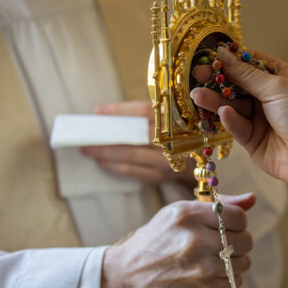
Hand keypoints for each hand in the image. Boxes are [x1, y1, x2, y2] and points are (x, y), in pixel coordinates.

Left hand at [81, 101, 195, 185]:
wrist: (202, 163)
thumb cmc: (179, 133)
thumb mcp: (169, 117)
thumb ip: (142, 114)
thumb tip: (104, 114)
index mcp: (178, 118)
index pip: (145, 112)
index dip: (120, 111)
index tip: (97, 111)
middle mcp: (176, 140)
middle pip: (135, 136)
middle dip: (107, 136)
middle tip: (85, 135)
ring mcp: (170, 161)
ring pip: (132, 156)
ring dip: (107, 153)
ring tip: (88, 149)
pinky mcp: (162, 176)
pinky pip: (134, 172)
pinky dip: (115, 166)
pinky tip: (102, 162)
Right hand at [100, 193, 255, 287]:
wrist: (125, 279)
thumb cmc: (154, 243)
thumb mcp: (178, 214)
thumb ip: (217, 206)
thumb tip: (251, 199)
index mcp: (189, 215)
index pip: (239, 216)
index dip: (237, 223)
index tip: (226, 228)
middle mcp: (196, 239)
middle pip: (245, 240)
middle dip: (237, 244)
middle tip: (220, 247)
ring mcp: (201, 267)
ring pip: (243, 263)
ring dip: (233, 264)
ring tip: (212, 263)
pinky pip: (234, 283)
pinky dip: (226, 281)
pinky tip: (208, 277)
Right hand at [191, 47, 287, 194]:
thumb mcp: (277, 87)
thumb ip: (246, 74)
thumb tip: (223, 53)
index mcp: (280, 78)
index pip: (250, 63)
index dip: (230, 59)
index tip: (209, 54)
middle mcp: (268, 96)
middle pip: (236, 84)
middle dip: (217, 80)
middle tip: (196, 75)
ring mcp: (259, 119)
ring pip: (231, 105)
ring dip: (215, 100)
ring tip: (197, 95)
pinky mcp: (251, 140)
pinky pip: (236, 126)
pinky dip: (229, 120)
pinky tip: (224, 114)